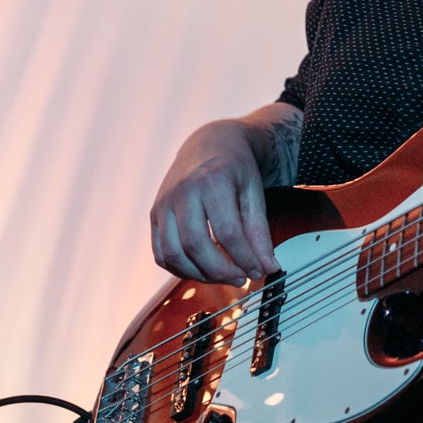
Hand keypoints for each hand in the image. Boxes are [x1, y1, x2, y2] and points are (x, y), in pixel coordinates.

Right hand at [150, 121, 278, 283]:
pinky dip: (180, 269)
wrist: (209, 144)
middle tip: (241, 278)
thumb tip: (268, 266)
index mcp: (211, 181)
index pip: (227, 232)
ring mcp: (163, 204)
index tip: (259, 271)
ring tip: (223, 276)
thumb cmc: (235, 168)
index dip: (244, 258)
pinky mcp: (154, 215)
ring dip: (200, 275)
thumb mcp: (254, 192)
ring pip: (173, 254)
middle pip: (196, 245)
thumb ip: (259, 230)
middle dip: (220, 271)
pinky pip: (161, 253)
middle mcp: (181, 191)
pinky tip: (201, 270)